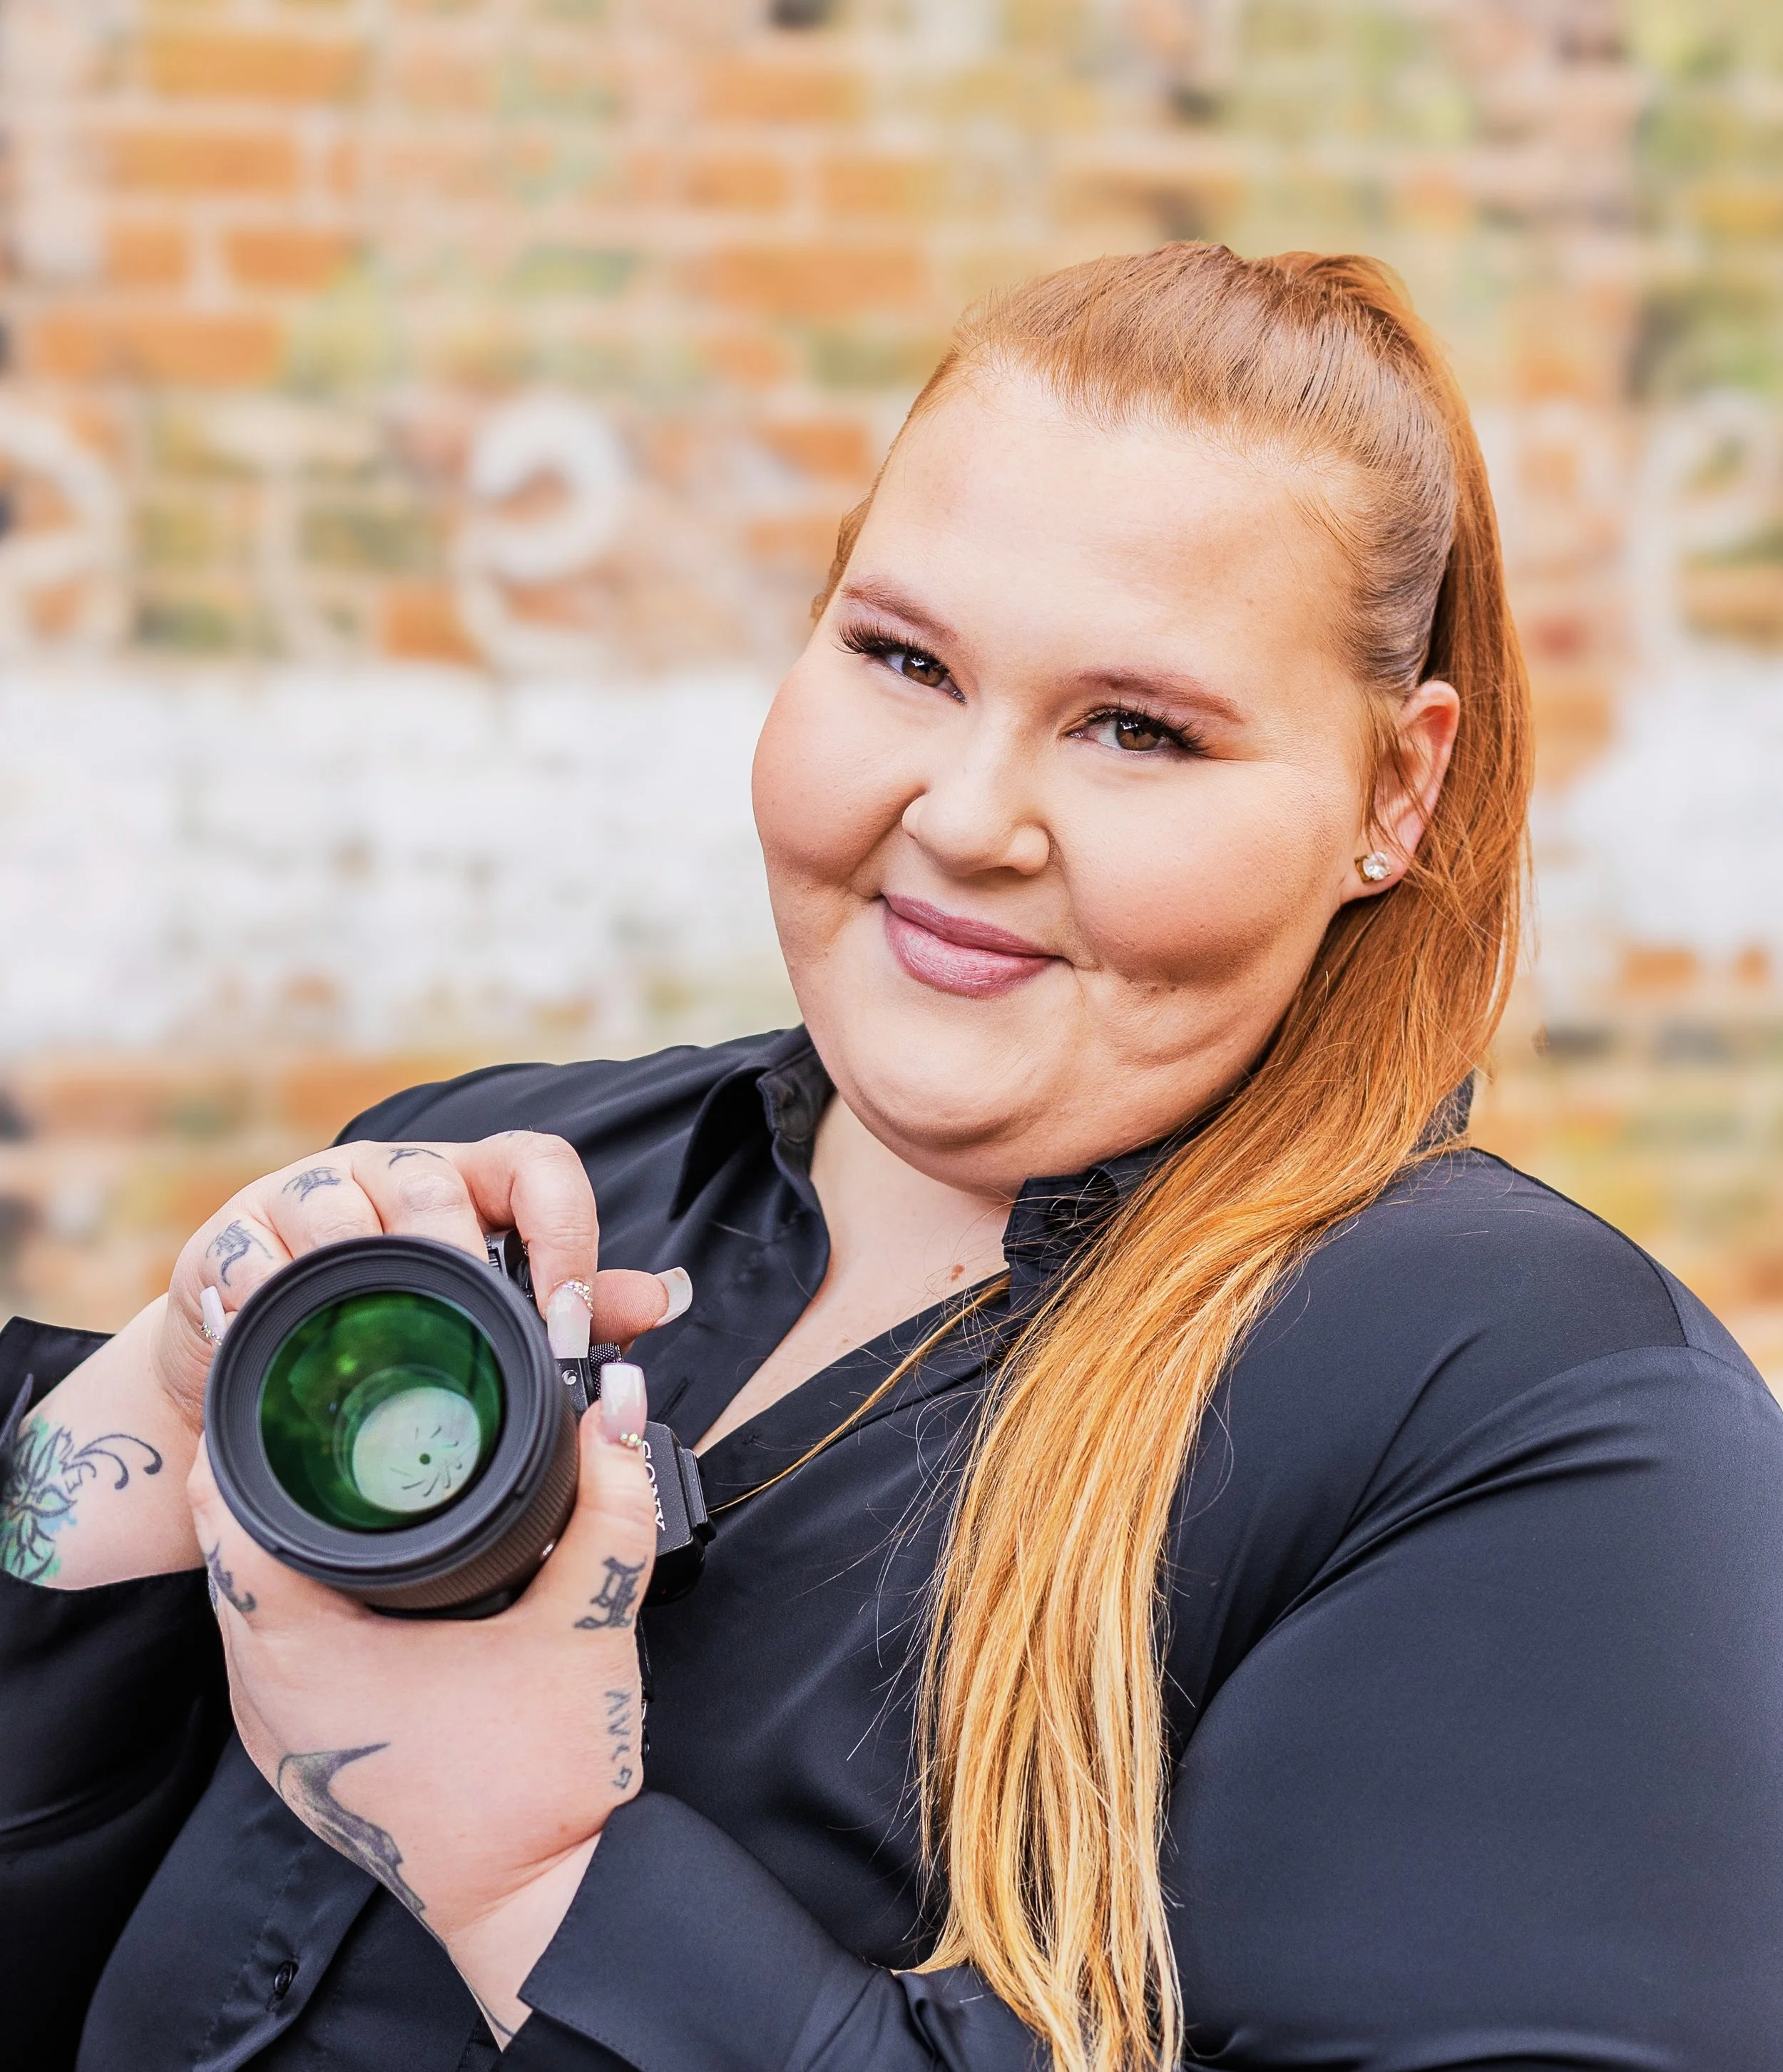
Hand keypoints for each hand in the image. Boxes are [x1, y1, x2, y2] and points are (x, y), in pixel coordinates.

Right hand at [158, 1132, 679, 1436]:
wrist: (263, 1371)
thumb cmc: (396, 1331)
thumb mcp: (490, 1315)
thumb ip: (579, 1307)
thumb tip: (664, 1298)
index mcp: (470, 1185)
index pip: (538, 1166)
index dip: (565, 1234)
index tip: (570, 1322)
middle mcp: (390, 1175)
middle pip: (436, 1188)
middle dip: (461, 1263)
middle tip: (473, 1337)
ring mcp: (305, 1198)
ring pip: (341, 1212)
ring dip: (365, 1277)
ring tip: (382, 1340)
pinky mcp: (230, 1238)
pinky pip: (251, 1258)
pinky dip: (269, 1298)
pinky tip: (287, 1340)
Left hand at [188, 1366, 659, 2045]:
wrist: (543, 1902)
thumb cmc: (545, 1780)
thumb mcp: (589, 1619)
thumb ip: (612, 1500)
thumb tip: (623, 1404)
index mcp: (304, 1653)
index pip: (227, 1512)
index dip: (254, 1436)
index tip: (297, 1387)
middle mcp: (266, 1697)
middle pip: (229, 1553)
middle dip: (276, 1477)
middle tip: (332, 1412)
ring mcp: (277, 1739)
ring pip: (248, 1607)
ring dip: (283, 1541)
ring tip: (343, 1475)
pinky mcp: (305, 1761)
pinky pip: (272, 1655)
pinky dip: (299, 1603)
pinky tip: (354, 1575)